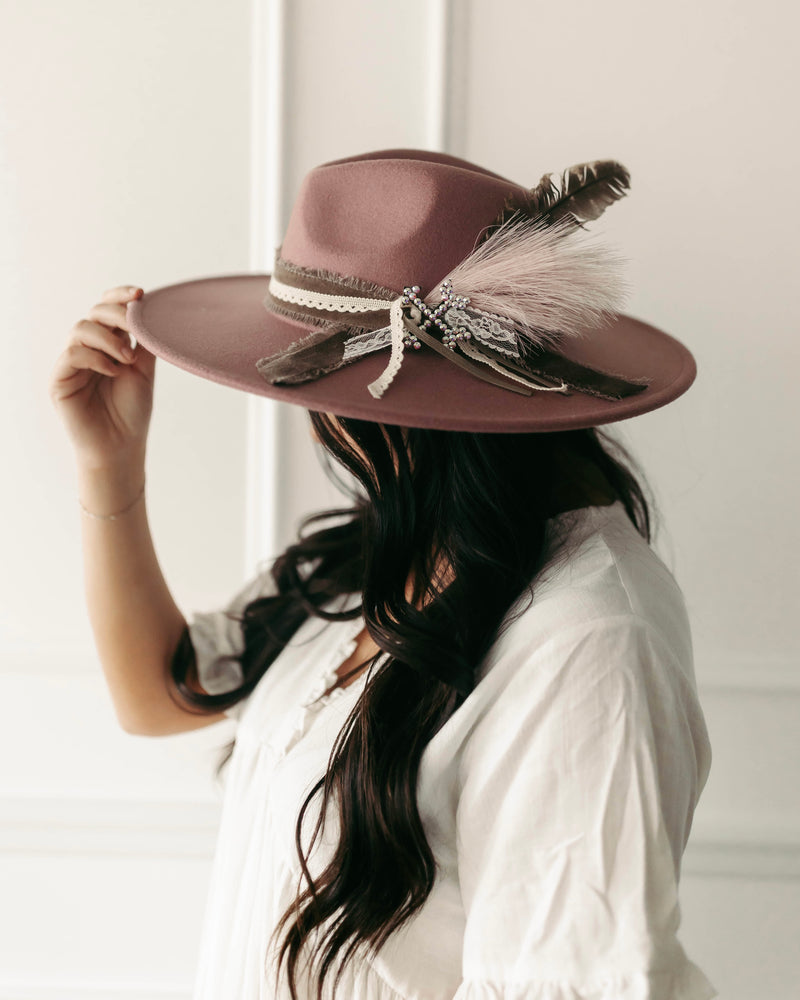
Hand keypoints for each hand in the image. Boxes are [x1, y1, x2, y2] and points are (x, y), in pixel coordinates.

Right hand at [49, 285, 154, 468]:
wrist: (121, 446)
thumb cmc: (131, 411)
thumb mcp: (144, 369)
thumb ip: (143, 340)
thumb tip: (150, 309)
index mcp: (108, 343)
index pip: (107, 307)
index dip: (120, 296)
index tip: (141, 294)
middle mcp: (87, 348)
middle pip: (95, 312)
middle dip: (117, 315)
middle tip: (134, 329)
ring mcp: (71, 363)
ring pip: (81, 328)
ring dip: (108, 339)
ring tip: (127, 360)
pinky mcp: (60, 379)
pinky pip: (72, 353)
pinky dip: (96, 357)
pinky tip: (113, 371)